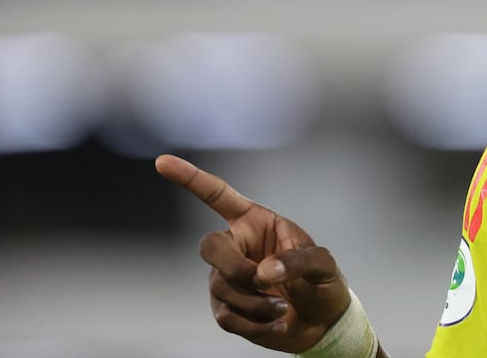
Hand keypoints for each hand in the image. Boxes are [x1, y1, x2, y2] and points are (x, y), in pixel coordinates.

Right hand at [155, 154, 352, 353]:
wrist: (323, 322)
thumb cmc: (322, 283)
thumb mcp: (323, 265)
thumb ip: (298, 261)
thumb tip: (262, 273)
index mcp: (256, 223)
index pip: (218, 196)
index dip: (191, 178)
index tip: (162, 161)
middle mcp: (236, 247)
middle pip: (210, 247)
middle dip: (235, 267)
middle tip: (264, 281)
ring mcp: (227, 279)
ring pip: (221, 287)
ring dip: (255, 302)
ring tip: (284, 308)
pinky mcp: (226, 309)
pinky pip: (227, 317)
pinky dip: (254, 324)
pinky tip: (277, 322)